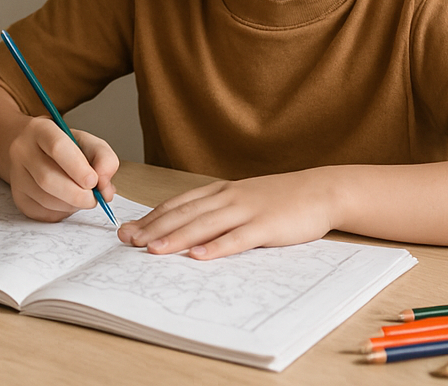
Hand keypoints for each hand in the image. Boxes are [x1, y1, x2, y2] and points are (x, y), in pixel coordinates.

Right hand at [3, 116, 118, 221]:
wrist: (30, 150)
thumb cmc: (62, 146)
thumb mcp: (86, 141)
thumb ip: (103, 158)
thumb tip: (105, 187)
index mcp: (40, 130)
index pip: (57, 147)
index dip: (78, 168)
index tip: (94, 181)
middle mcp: (22, 151)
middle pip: (48, 179)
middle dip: (77, 195)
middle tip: (94, 198)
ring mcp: (17, 176)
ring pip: (46, 199)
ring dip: (72, 205)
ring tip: (81, 196)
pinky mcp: (18, 198)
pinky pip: (43, 213)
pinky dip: (62, 212)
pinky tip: (67, 201)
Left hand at [117, 168, 336, 258]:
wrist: (320, 191)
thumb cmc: (279, 199)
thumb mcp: (242, 199)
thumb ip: (216, 210)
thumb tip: (186, 229)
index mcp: (219, 191)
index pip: (177, 204)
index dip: (151, 217)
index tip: (127, 230)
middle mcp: (227, 198)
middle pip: (184, 214)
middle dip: (153, 228)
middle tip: (127, 241)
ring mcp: (247, 210)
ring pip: (204, 225)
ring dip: (175, 238)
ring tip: (152, 250)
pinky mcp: (266, 226)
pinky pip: (237, 238)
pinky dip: (216, 247)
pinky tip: (199, 256)